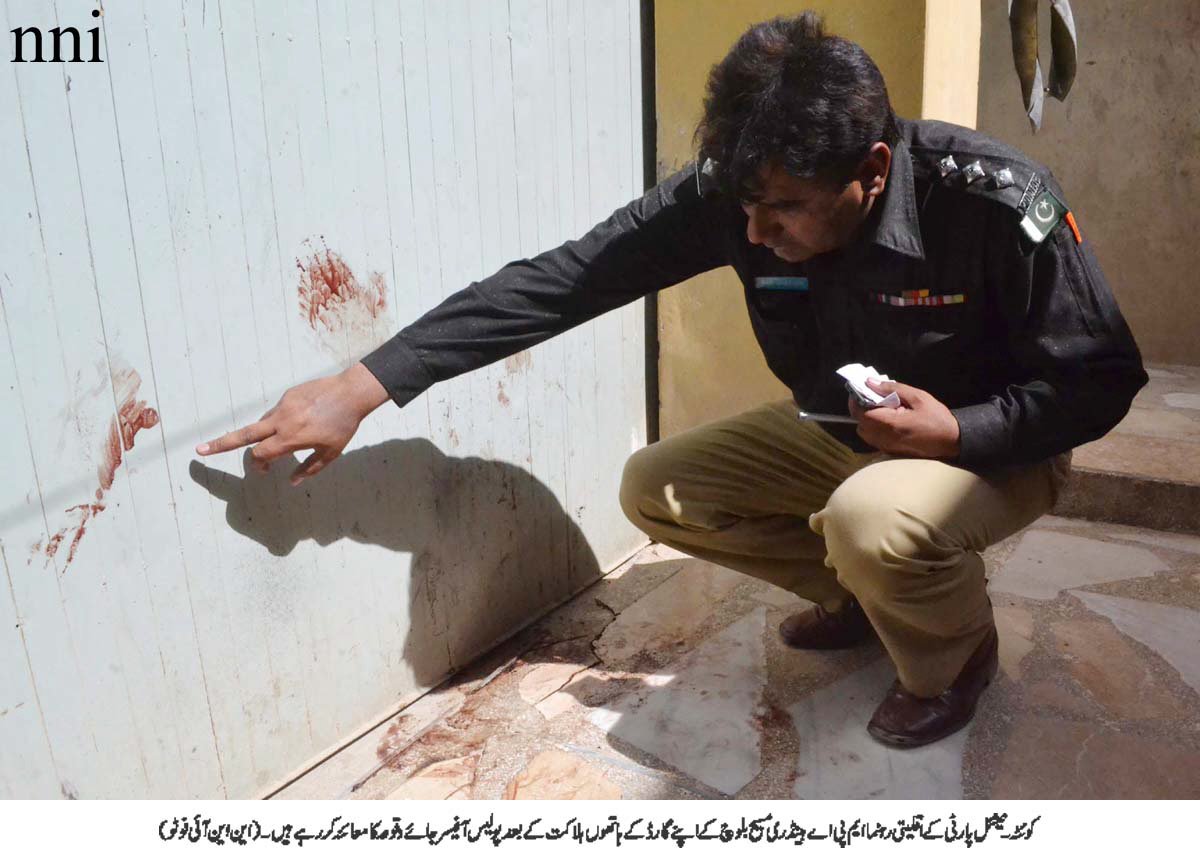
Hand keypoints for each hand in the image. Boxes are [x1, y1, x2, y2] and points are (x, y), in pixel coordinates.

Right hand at [195, 363, 389, 484]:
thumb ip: (309, 469)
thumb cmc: (343, 426)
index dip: (257, 465)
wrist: (352, 392)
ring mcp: (283, 406)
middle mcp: (282, 421)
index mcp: (291, 438)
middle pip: (244, 435)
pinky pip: (276, 412)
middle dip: (220, 444)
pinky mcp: (288, 395)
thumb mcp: (331, 453)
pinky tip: (298, 423)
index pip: (260, 454)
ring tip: (279, 440)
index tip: (261, 471)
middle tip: (200, 451)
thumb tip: (291, 483)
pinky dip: (279, 422)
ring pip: (263, 424)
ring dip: (263, 435)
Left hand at [848, 378, 960, 458]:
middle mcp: (885, 438)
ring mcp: (886, 447)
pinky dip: (872, 428)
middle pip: (859, 423)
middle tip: (871, 396)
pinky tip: (885, 418)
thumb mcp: (918, 397)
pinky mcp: (890, 451)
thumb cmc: (937, 417)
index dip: (856, 400)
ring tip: (879, 407)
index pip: (861, 413)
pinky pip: (872, 439)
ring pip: (864, 432)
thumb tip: (870, 382)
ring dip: (866, 419)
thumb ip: (893, 388)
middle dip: (860, 409)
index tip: (860, 389)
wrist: (952, 441)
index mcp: (891, 423)